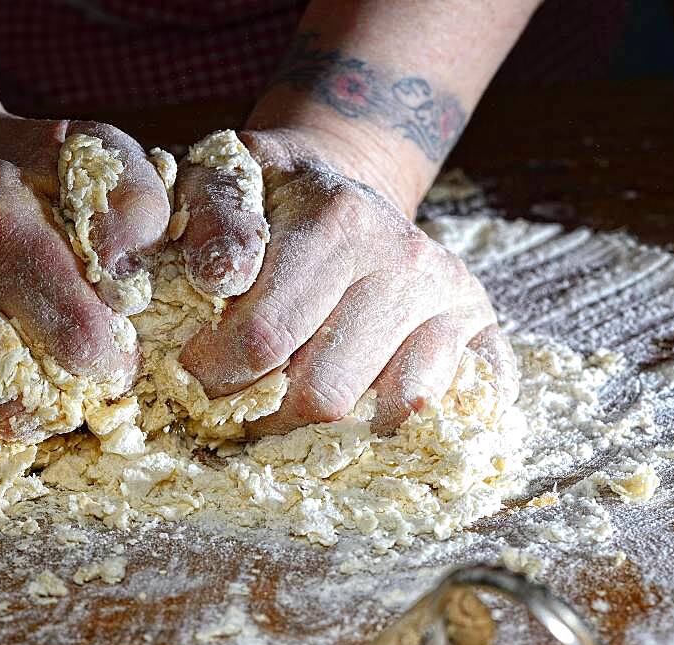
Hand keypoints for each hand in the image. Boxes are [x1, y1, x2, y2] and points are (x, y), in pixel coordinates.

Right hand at [0, 112, 169, 437]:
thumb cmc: (22, 175)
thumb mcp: (91, 158)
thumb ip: (134, 203)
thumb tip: (128, 275)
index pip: (77, 338)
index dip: (111, 361)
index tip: (113, 350)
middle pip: (22, 398)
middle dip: (63, 396)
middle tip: (69, 370)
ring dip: (13, 413)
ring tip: (24, 372)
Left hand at [176, 128, 517, 435]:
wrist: (343, 194)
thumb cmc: (268, 199)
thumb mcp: (220, 180)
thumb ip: (208, 219)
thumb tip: (220, 277)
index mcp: (337, 221)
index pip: (264, 340)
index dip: (213, 376)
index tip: (191, 379)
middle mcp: (406, 260)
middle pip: (324, 393)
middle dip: (264, 416)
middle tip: (236, 406)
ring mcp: (451, 298)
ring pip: (386, 416)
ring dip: (326, 435)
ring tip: (288, 410)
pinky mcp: (482, 332)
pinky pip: (451, 413)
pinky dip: (404, 434)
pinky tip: (358, 419)